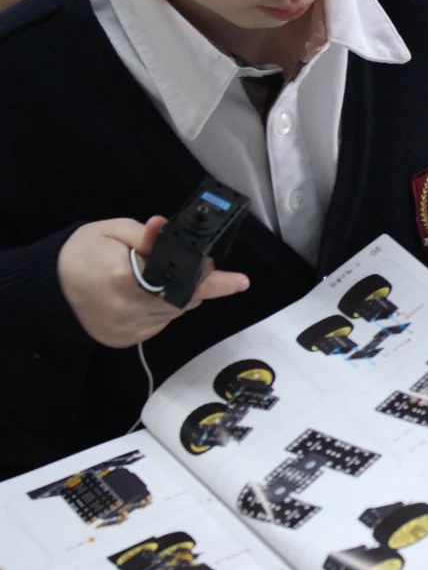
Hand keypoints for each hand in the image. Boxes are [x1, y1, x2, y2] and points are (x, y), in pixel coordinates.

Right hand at [57, 217, 249, 347]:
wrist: (45, 291)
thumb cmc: (76, 255)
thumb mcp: (108, 231)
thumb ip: (144, 233)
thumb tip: (167, 229)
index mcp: (124, 280)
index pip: (179, 283)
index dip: (212, 282)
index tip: (239, 281)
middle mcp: (130, 310)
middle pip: (185, 299)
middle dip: (201, 281)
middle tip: (202, 265)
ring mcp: (129, 330)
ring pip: (176, 312)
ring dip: (180, 294)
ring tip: (161, 275)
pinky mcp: (127, 340)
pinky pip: (161, 322)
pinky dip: (164, 307)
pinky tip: (149, 292)